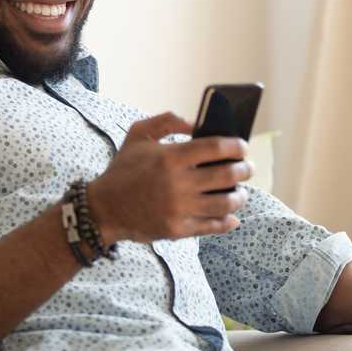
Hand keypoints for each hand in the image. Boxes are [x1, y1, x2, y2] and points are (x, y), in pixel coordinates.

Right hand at [87, 112, 251, 243]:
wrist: (103, 208)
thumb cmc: (123, 169)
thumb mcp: (138, 135)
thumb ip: (167, 121)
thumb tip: (197, 123)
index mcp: (170, 157)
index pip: (216, 148)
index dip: (236, 146)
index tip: (242, 147)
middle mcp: (178, 183)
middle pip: (226, 176)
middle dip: (244, 170)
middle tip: (247, 168)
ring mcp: (179, 209)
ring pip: (224, 203)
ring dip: (240, 197)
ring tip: (241, 193)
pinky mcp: (178, 229)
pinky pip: (211, 226)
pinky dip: (227, 222)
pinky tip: (232, 217)